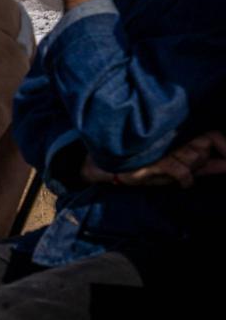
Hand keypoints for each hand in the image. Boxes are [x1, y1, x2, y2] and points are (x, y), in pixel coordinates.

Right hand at [81, 130, 225, 187]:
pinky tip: (182, 183)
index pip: (213, 135)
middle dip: (203, 160)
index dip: (224, 145)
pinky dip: (186, 179)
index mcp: (179, 138)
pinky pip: (181, 170)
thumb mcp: (176, 167)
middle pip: (206, 144)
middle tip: (187, 166)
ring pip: (195, 156)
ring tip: (176, 172)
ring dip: (191, 168)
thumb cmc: (142, 166)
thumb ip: (204, 166)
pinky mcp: (155, 161)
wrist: (105, 168)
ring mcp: (164, 149)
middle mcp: (174, 139)